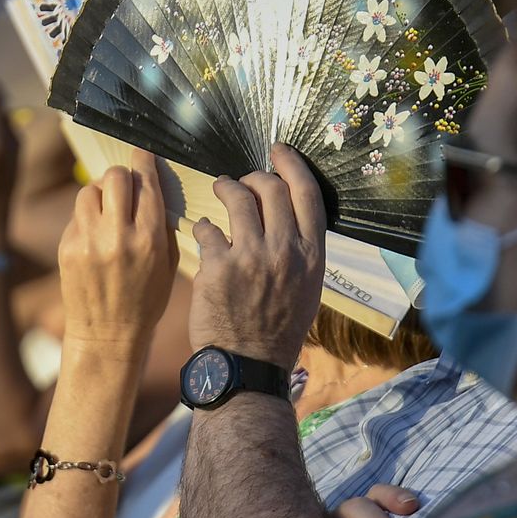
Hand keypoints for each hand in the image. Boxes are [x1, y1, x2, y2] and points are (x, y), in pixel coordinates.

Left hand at [57, 149, 178, 354]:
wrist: (108, 334)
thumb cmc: (146, 300)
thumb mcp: (168, 265)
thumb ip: (162, 226)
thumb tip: (154, 190)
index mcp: (149, 239)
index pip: (146, 184)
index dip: (144, 163)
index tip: (142, 153)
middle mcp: (118, 236)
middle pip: (115, 177)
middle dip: (121, 175)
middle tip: (124, 184)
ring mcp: (88, 241)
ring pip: (90, 190)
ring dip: (100, 193)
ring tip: (107, 208)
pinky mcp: (67, 247)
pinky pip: (77, 215)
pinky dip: (87, 216)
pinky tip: (95, 233)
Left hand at [188, 144, 326, 368]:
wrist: (249, 366)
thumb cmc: (279, 330)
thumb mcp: (308, 289)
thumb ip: (301, 251)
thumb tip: (287, 215)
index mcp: (312, 256)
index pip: (307, 193)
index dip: (291, 164)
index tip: (278, 151)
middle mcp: (286, 252)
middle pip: (271, 188)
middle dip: (253, 176)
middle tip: (243, 182)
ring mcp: (251, 258)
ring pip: (237, 198)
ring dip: (226, 188)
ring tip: (220, 192)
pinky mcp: (218, 267)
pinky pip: (208, 228)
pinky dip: (204, 226)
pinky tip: (204, 233)